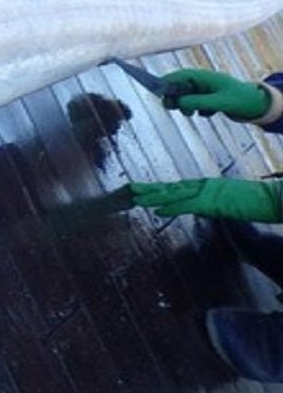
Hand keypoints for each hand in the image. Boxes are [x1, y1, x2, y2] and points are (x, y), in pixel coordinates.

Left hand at [130, 178, 282, 221]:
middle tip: (129, 189)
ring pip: (174, 195)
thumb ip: (213, 205)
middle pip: (170, 188)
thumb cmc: (256, 201)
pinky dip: (170, 208)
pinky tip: (156, 211)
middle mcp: (203, 186)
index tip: (143, 189)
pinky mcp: (212, 202)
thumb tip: (201, 210)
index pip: (177, 188)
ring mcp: (207, 193)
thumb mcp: (230, 204)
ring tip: (134, 198)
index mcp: (206, 186)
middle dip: (149, 189)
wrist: (273, 197)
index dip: (159, 189)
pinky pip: (187, 206)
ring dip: (153, 197)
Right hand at [159, 68, 269, 119]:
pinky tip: (209, 113)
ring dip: (184, 106)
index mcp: (202, 76)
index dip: (165, 83)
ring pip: (183, 97)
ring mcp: (203, 90)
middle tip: (175, 109)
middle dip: (174, 98)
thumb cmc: (239, 100)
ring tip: (194, 114)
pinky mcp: (206, 99)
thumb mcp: (218, 102)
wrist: (257, 105)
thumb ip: (197, 101)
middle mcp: (200, 81)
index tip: (156, 93)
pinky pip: (192, 104)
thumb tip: (177, 102)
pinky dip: (196, 109)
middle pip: (176, 87)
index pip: (177, 76)